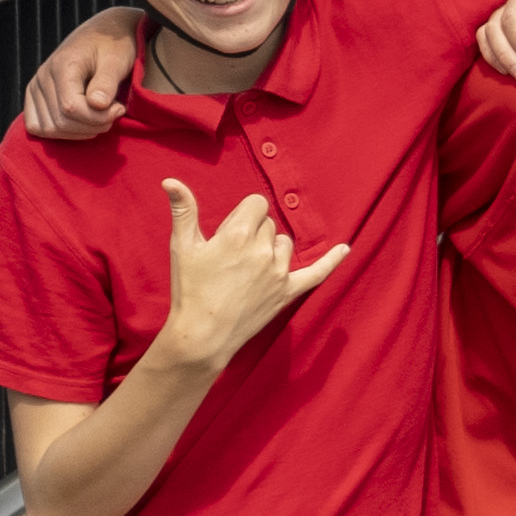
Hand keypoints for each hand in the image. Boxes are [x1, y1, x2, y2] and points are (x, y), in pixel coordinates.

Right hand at [23, 9, 141, 140]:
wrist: (103, 34)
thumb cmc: (114, 47)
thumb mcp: (117, 61)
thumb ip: (107, 82)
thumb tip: (97, 104)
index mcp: (62, 65)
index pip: (71, 108)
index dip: (99, 118)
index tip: (120, 108)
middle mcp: (42, 76)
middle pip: (61, 122)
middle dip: (93, 126)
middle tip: (114, 113)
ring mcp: (35, 87)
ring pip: (49, 129)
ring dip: (79, 132)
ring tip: (100, 117)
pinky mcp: (34, 97)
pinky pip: (37, 127)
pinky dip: (60, 133)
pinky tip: (82, 123)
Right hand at [155, 180, 346, 369]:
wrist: (203, 335)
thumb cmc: (190, 289)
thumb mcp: (182, 247)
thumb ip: (184, 210)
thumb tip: (170, 181)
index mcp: (238, 235)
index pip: (256, 204)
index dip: (243, 214)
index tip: (231, 229)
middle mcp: (263, 251)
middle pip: (269, 224)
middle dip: (253, 232)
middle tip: (231, 257)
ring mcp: (279, 272)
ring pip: (285, 243)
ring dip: (272, 248)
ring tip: (248, 268)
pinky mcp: (288, 292)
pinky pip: (317, 273)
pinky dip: (332, 260)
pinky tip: (345, 249)